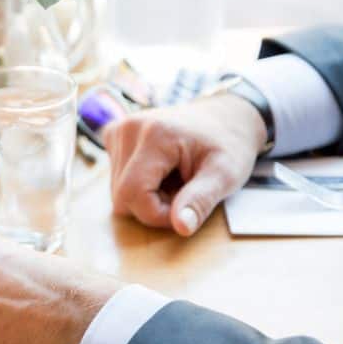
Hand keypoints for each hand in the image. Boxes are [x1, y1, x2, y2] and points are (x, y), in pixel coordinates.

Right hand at [103, 94, 267, 235]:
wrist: (226, 116)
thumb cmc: (229, 145)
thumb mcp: (226, 174)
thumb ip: (201, 200)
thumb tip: (181, 227)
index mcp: (155, 134)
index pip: (133, 194)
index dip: (157, 214)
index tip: (186, 208)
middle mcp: (128, 128)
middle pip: (121, 196)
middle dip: (152, 206)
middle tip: (183, 191)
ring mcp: (117, 130)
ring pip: (117, 192)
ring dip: (145, 196)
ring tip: (173, 179)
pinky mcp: (113, 135)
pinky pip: (115, 177)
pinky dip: (136, 184)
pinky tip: (158, 171)